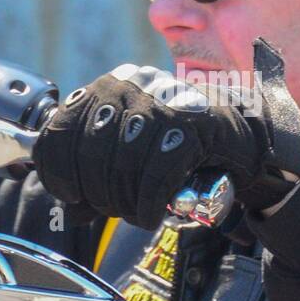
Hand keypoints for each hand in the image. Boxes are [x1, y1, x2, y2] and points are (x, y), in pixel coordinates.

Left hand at [32, 37, 299, 228]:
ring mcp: (163, 101)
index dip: (58, 171)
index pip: (61, 129)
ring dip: (125, 202)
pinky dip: (149, 203)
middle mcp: (131, 86)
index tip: (71, 195)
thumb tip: (71, 208)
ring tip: (136, 214)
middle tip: (114, 211)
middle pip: (90, 151)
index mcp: (108, 87)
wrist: (241, 140)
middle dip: (98, 194)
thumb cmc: (182, 148)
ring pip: (123, 164)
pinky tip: (151, 215)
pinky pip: (156, 174)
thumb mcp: (133, 153)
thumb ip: (98, 175)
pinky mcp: (192, 124)